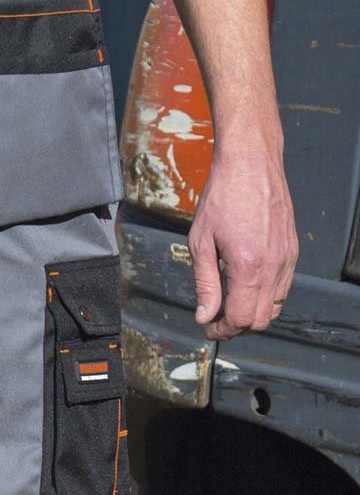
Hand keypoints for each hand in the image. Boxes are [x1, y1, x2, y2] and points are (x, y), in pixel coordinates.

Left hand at [189, 138, 298, 341]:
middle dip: (237, 327)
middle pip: (261, 320)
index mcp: (248, 266)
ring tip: (228, 304)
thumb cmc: (222, 198)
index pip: (240, 318)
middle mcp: (274, 266)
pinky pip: (283, 288)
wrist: (251, 164)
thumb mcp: (201, 242)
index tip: (208, 328)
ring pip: (275, 307)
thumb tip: (204, 315)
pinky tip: (245, 286)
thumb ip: (205, 283)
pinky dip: (265, 297)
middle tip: (216, 321)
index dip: (222, 330)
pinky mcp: (292, 251)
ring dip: (252, 313)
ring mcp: (287, 258)